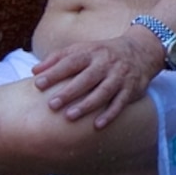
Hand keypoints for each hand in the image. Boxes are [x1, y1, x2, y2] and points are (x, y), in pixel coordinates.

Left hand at [31, 26, 163, 128]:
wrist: (141, 50)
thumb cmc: (103, 53)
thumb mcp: (82, 49)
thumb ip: (58, 58)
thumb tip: (34, 70)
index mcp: (91, 52)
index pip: (71, 61)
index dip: (54, 72)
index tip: (38, 84)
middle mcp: (106, 63)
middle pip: (86, 78)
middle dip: (69, 92)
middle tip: (51, 105)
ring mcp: (119, 76)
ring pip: (103, 92)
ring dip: (87, 105)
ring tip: (69, 117)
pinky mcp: (131, 89)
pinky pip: (120, 103)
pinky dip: (110, 114)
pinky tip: (97, 126)